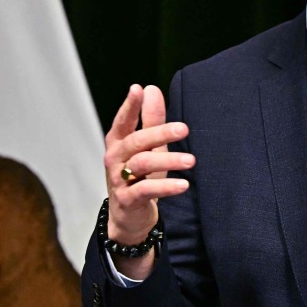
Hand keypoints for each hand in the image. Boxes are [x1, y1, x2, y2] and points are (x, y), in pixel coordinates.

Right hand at [103, 84, 193, 273]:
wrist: (129, 217)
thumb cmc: (139, 176)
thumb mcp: (148, 147)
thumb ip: (151, 119)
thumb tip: (152, 89)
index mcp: (118, 142)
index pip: (123, 120)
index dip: (130, 106)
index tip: (137, 89)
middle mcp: (115, 158)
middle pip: (136, 141)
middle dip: (159, 133)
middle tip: (184, 129)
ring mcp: (118, 179)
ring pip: (141, 164)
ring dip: (168, 160)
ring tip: (191, 160)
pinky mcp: (127, 199)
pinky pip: (146, 190)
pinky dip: (166, 187)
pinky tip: (183, 184)